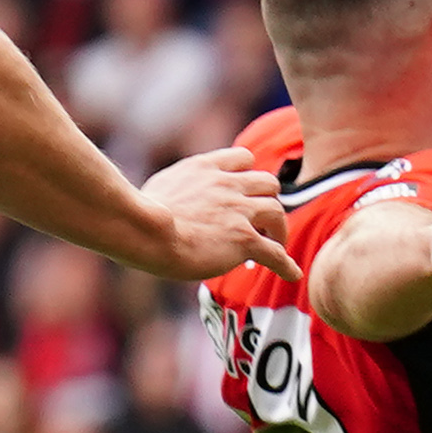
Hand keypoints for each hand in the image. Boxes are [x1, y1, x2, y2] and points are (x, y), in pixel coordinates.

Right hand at [131, 144, 292, 283]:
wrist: (145, 230)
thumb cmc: (140, 214)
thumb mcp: (159, 185)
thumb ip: (178, 187)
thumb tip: (171, 200)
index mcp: (206, 168)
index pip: (242, 158)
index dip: (247, 174)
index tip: (245, 190)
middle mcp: (228, 185)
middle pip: (268, 182)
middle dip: (267, 200)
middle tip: (263, 220)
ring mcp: (239, 211)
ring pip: (276, 211)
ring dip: (279, 228)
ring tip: (275, 243)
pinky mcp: (244, 240)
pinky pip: (275, 252)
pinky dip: (286, 264)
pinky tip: (292, 274)